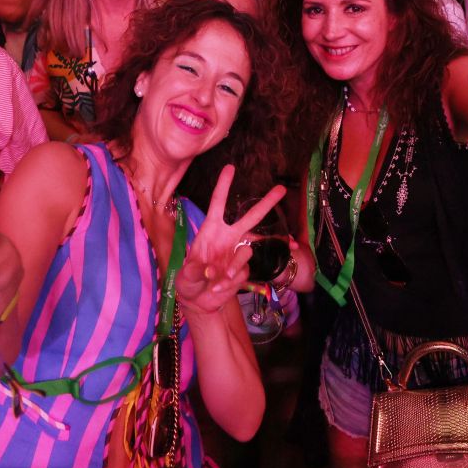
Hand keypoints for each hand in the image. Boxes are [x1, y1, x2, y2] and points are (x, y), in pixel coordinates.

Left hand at [173, 165, 287, 317]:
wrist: (200, 300)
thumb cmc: (189, 281)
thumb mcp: (185, 275)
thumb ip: (194, 270)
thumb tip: (208, 269)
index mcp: (211, 230)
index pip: (218, 204)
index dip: (223, 186)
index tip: (230, 167)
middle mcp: (228, 238)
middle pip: (251, 217)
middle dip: (267, 203)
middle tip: (282, 188)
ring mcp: (237, 253)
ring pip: (248, 250)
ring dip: (235, 264)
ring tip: (219, 278)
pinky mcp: (244, 269)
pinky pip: (243, 271)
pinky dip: (230, 281)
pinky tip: (219, 286)